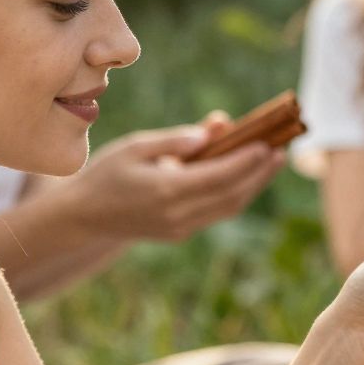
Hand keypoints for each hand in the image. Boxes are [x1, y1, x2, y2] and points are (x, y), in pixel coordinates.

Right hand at [71, 120, 282, 241]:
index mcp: (165, 190)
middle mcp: (177, 214)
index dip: (247, 162)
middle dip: (259, 174)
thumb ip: (176, 140)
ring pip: (228, 208)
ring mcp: (179, 228)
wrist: (82, 217)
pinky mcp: (179, 233)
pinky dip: (235, 194)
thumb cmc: (106, 172)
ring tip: (272, 161)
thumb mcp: (136, 146)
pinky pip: (216, 213)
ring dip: (253, 186)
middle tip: (281, 150)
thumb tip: (214, 131)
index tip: (268, 144)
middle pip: (232, 195)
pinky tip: (246, 176)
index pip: (219, 177)